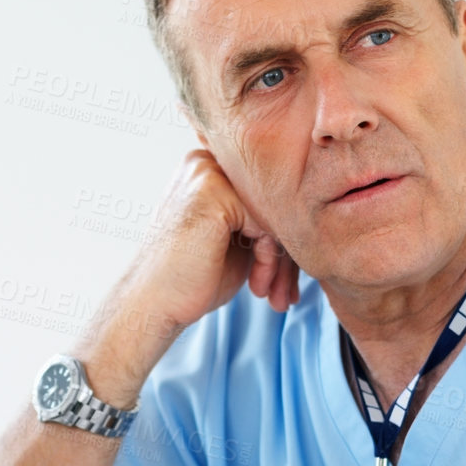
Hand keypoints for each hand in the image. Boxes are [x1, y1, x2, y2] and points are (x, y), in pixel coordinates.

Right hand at [128, 147, 299, 327]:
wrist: (155, 306)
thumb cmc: (194, 278)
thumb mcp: (236, 239)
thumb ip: (262, 216)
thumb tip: (311, 208)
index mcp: (208, 167)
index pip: (266, 193)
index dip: (283, 234)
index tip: (286, 276)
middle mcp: (205, 160)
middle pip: (274, 199)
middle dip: (286, 250)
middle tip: (285, 291)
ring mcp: (206, 172)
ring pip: (275, 211)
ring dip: (281, 260)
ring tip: (273, 292)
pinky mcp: (212, 191)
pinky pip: (266, 222)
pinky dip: (268, 258)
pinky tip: (257, 283)